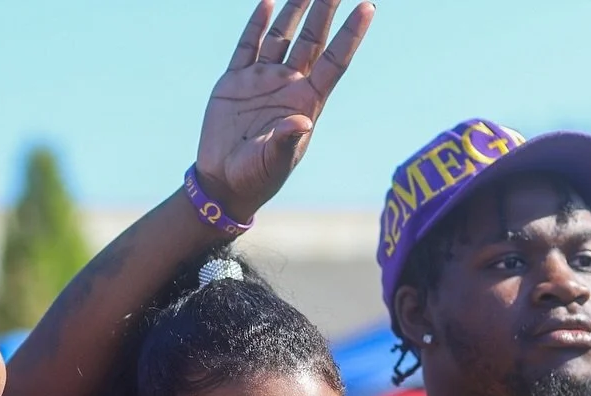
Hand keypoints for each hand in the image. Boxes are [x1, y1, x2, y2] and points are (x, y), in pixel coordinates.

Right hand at [195, 0, 373, 220]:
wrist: (222, 182)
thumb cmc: (255, 178)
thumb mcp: (273, 163)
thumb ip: (286, 141)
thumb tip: (302, 121)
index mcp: (305, 103)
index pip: (334, 61)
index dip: (351, 35)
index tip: (367, 7)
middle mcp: (288, 85)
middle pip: (312, 40)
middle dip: (324, 10)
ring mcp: (262, 80)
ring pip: (282, 35)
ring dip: (294, 9)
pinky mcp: (235, 81)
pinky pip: (248, 46)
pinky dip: (257, 24)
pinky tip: (268, 2)